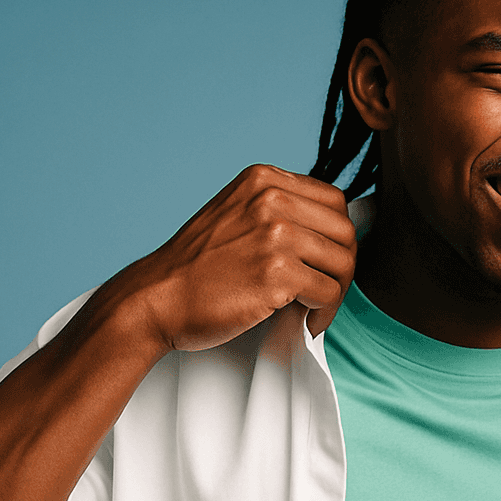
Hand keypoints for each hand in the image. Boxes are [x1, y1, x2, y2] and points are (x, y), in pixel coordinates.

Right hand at [119, 164, 357, 353]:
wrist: (155, 299)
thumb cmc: (195, 268)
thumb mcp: (235, 215)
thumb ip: (278, 212)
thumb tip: (331, 232)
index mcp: (264, 180)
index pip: (334, 201)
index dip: (336, 237)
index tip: (325, 262)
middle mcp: (272, 199)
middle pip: (345, 231)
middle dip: (342, 266)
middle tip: (325, 291)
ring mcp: (275, 234)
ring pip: (343, 263)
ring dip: (336, 293)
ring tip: (314, 309)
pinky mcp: (277, 272)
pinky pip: (328, 293)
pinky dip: (323, 312)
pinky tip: (306, 321)